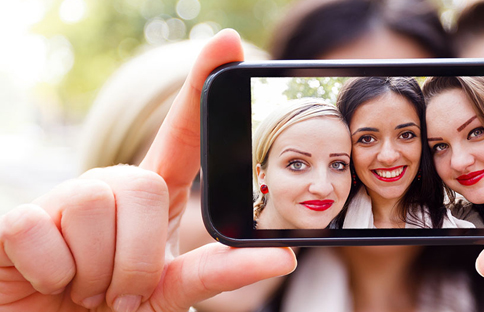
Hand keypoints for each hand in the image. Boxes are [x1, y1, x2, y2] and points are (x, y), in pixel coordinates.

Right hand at [0, 29, 295, 311]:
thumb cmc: (115, 310)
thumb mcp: (173, 290)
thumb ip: (219, 273)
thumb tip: (284, 254)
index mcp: (154, 198)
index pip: (183, 133)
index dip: (202, 85)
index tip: (228, 42)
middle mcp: (111, 188)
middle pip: (144, 187)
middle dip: (138, 259)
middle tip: (120, 290)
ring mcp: (64, 200)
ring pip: (95, 204)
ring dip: (98, 271)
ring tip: (86, 287)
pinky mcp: (17, 220)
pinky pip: (41, 232)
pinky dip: (53, 274)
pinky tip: (50, 280)